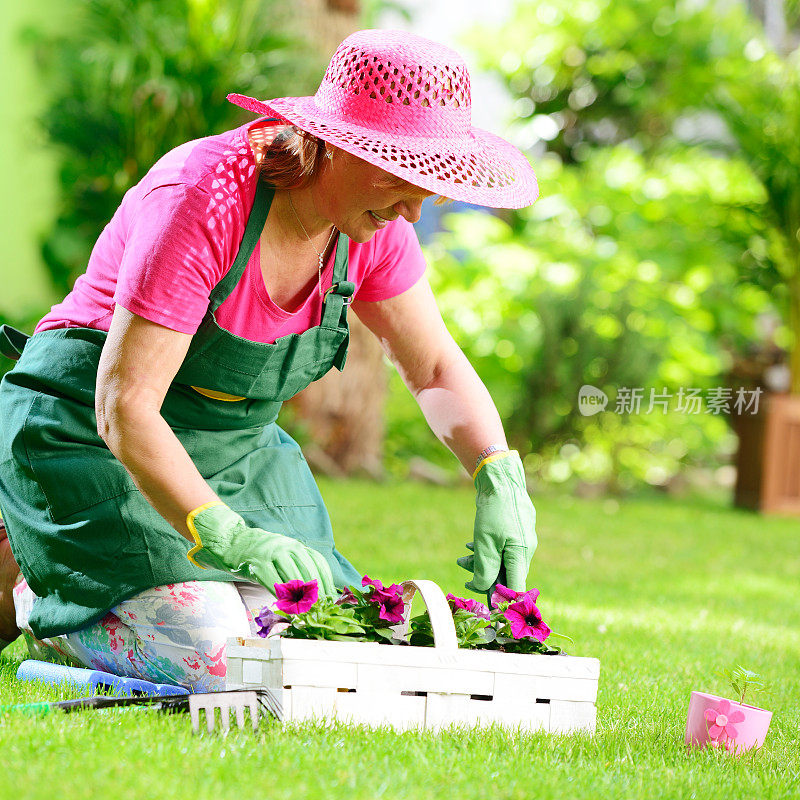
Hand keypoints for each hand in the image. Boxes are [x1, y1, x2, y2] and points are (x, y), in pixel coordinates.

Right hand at [186, 502, 335, 597]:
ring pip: (293, 579)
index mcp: (296, 546)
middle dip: (316, 594)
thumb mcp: (281, 555)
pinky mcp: (258, 565)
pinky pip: (274, 583)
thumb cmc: (259, 554)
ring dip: (300, 599)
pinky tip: (286, 606)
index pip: (318, 563)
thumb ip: (296, 566)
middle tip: (320, 610)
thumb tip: (314, 590)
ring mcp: (272, 555)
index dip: (326, 582)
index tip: (331, 598)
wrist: (231, 541)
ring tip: (306, 612)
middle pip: (309, 572)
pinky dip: (282, 597)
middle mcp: (287, 547)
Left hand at [456, 450, 536, 594]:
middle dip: (484, 578)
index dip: (502, 600)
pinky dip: (485, 550)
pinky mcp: (512, 530)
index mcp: (521, 555)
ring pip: (500, 560)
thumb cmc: (494, 511)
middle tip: (465, 578)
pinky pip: (499, 547)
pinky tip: (470, 547)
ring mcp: (519, 538)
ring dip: (480, 562)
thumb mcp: (486, 543)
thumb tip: (483, 588)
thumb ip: (486, 569)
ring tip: (461, 559)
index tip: (487, 609)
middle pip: (506, 574)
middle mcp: (524, 549)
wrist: (500, 478)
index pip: (516, 588)